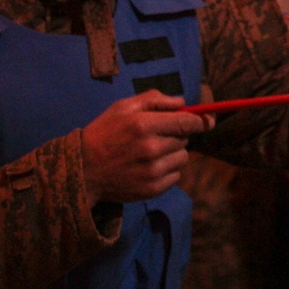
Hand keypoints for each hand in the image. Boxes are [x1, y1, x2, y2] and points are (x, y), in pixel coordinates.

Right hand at [81, 90, 214, 203]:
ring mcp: (153, 171)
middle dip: (177, 135)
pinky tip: (150, 166)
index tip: (205, 120)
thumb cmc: (103, 133)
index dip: (200, 121)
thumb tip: (182, 102)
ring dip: (174, 153)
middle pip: (185, 139)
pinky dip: (168, 170)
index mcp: (144, 124)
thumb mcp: (122, 107)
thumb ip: (153, 100)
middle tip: (158, 136)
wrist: (83, 170)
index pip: (187, 122)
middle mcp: (151, 148)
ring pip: (183, 158)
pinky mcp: (153, 189)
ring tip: (153, 152)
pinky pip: (176, 176)